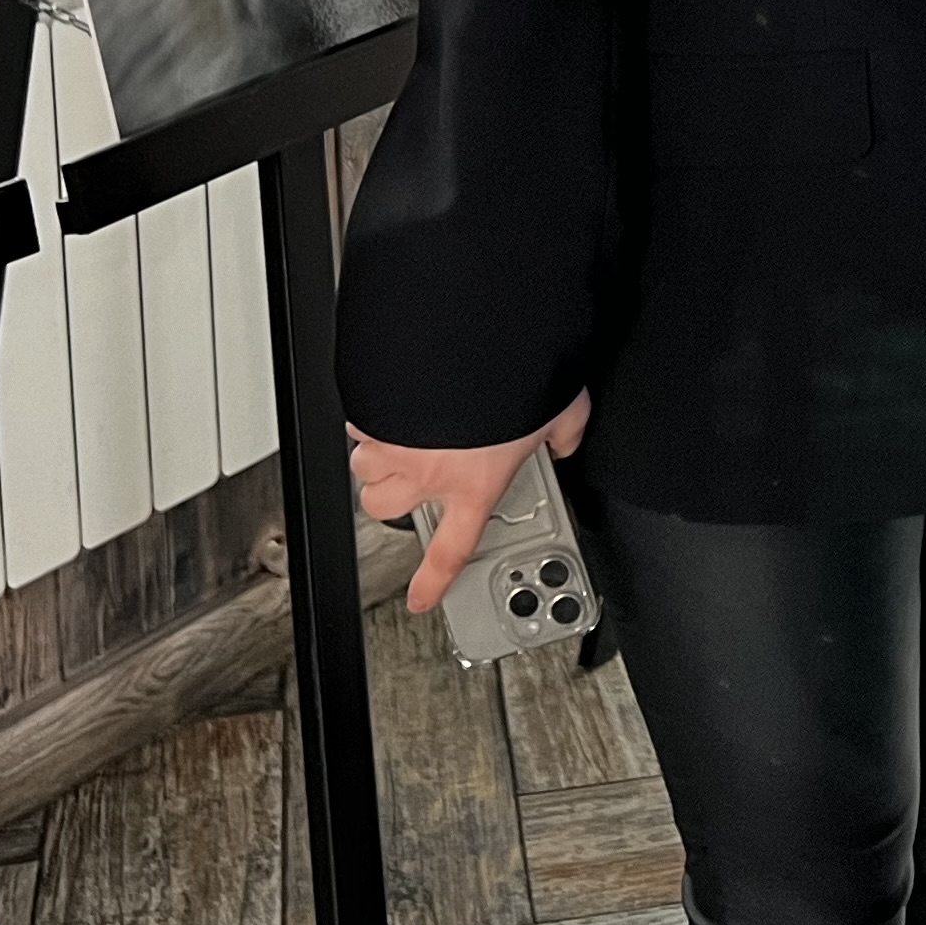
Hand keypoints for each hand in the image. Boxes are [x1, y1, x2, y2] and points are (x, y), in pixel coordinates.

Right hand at [347, 392, 590, 614]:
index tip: (421, 597)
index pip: (452, 550)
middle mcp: (428, 472)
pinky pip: (358, 423)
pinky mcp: (372, 408)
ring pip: (365, 469)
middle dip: (392, 496)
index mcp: (475, 484)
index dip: (434, 580)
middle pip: (386, 510)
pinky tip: (393, 396)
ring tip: (401, 434)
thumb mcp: (564, 407)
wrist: (472, 327)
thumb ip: (565, 432)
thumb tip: (566, 439)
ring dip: (378, 457)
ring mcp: (394, 442)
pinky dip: (370, 415)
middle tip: (413, 477)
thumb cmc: (517, 372)